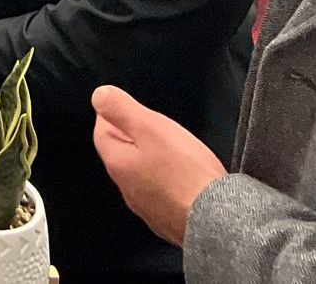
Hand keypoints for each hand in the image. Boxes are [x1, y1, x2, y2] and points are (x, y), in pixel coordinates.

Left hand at [92, 85, 226, 246]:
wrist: (217, 220)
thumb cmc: (185, 172)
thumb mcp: (151, 129)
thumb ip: (123, 110)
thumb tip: (99, 96)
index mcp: (117, 163)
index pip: (102, 132)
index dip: (112, 114)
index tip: (122, 104)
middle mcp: (126, 188)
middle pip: (122, 154)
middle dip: (131, 136)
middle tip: (148, 123)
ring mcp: (147, 207)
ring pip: (141, 175)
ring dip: (150, 159)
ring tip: (168, 147)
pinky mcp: (168, 220)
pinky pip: (161, 194)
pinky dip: (167, 181)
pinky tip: (182, 177)